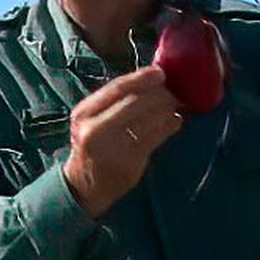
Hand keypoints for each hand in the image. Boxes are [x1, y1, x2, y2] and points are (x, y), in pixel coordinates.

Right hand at [62, 65, 184, 217]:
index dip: (141, 78)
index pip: (116, 88)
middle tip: (173, 91)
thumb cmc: (94, 146)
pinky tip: (175, 122)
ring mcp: (112, 149)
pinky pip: (155, 139)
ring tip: (174, 105)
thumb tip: (151, 78)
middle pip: (134, 102)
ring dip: (167, 109)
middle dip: (158, 94)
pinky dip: (169, 126)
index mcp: (84, 113)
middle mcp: (94, 130)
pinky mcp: (129, 164)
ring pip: (148, 120)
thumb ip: (115, 100)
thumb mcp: (93, 119)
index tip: (160, 72)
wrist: (84, 186)